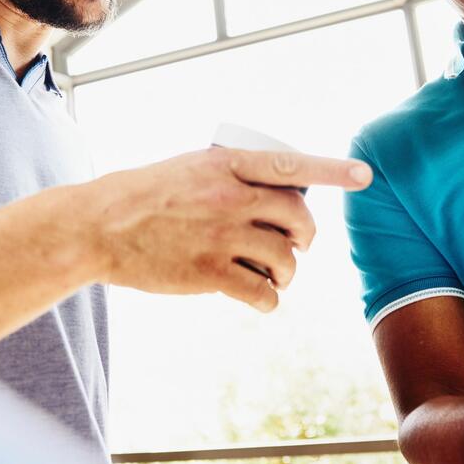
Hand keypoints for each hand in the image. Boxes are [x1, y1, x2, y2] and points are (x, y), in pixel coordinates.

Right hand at [83, 146, 372, 312]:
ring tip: (274, 274)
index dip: (333, 170)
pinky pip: (264, 293)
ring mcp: (223, 236)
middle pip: (298, 218)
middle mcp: (231, 197)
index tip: (364, 175)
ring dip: (287, 271)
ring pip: (286, 259)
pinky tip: (259, 297)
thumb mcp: (187, 168)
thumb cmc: (139, 196)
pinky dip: (269, 299)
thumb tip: (268, 196)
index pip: (292, 165)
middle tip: (297, 245)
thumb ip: (227, 177)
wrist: (99, 227)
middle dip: (306, 236)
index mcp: (226, 164)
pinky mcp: (211, 273)